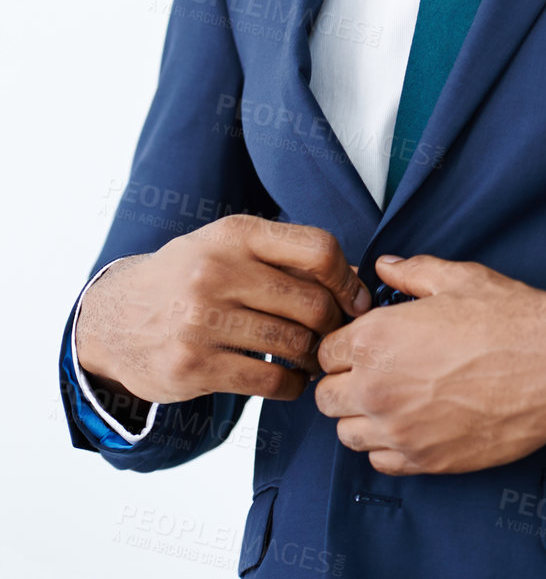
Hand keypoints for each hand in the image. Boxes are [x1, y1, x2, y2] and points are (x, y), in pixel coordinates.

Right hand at [76, 215, 371, 407]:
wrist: (114, 318)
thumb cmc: (188, 277)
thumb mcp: (228, 247)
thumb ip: (285, 257)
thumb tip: (355, 279)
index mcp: (235, 234)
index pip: (318, 249)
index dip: (347, 279)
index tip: (354, 300)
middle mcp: (217, 272)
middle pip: (311, 303)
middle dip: (334, 324)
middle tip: (336, 337)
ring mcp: (202, 321)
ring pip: (293, 344)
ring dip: (313, 357)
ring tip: (313, 358)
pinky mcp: (193, 366)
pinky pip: (268, 382)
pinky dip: (292, 386)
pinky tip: (291, 381)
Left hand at [313, 255, 545, 474]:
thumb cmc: (507, 319)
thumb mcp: (456, 279)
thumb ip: (411, 272)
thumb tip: (386, 267)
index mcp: (376, 340)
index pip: (326, 351)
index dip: (343, 344)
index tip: (363, 343)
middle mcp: (376, 389)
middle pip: (327, 397)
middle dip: (345, 380)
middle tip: (375, 369)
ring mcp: (399, 431)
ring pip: (347, 434)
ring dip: (361, 416)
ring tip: (392, 398)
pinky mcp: (424, 461)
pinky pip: (380, 462)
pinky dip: (387, 446)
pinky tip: (411, 424)